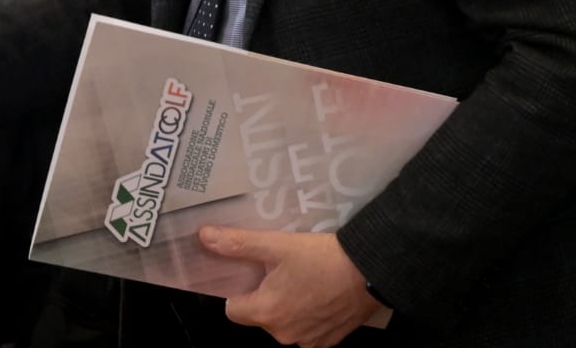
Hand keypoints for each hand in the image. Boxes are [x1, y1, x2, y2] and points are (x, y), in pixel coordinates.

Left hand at [198, 227, 379, 347]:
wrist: (371, 270)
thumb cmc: (320, 258)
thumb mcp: (275, 244)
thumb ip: (237, 243)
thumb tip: (204, 237)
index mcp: (267, 313)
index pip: (233, 310)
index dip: (237, 290)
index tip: (248, 273)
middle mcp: (285, 334)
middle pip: (259, 315)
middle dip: (263, 294)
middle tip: (277, 269)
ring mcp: (309, 340)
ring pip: (283, 322)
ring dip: (287, 305)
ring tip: (300, 278)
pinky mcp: (329, 340)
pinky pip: (306, 329)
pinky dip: (308, 314)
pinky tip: (318, 292)